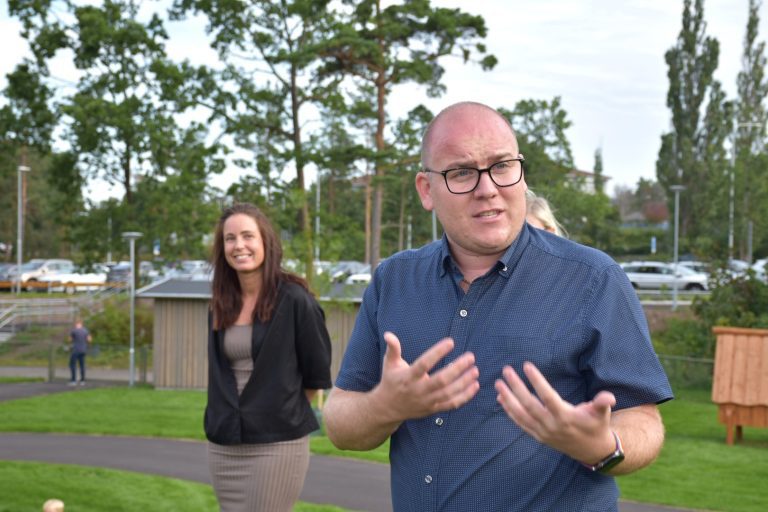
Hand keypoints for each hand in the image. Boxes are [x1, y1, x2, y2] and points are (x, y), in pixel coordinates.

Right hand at [373, 331, 479, 422]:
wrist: (388, 408)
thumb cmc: (391, 381)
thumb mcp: (389, 364)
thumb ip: (393, 349)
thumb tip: (388, 334)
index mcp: (408, 377)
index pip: (424, 364)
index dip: (437, 353)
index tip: (451, 342)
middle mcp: (418, 390)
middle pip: (441, 380)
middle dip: (458, 369)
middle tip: (470, 357)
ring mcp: (427, 401)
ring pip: (449, 393)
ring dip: (464, 382)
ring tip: (475, 370)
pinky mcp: (433, 409)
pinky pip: (452, 404)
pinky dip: (465, 396)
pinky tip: (474, 385)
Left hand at [494, 361, 615, 463]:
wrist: (591, 450)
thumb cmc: (596, 425)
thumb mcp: (602, 414)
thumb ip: (602, 403)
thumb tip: (609, 397)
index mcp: (566, 417)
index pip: (547, 396)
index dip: (537, 381)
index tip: (527, 366)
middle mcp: (551, 425)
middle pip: (529, 404)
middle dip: (516, 387)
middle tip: (506, 370)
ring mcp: (542, 432)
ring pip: (520, 415)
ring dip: (507, 399)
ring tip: (498, 383)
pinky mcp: (537, 436)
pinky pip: (520, 423)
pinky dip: (509, 411)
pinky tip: (500, 398)